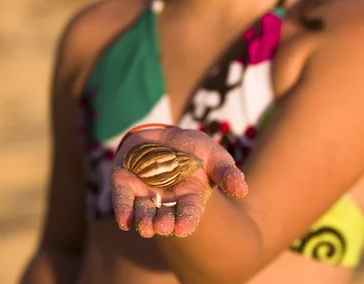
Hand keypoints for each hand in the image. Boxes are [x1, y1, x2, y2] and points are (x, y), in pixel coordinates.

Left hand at [111, 126, 247, 237]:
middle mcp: (166, 200)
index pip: (189, 213)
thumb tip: (242, 190)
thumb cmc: (192, 148)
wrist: (162, 135)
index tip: (182, 229)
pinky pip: (122, 199)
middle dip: (163, 223)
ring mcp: (144, 193)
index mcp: (189, 196)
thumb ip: (226, 172)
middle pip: (164, 217)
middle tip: (162, 227)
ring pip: (142, 212)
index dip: (186, 221)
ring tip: (146, 227)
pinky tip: (124, 220)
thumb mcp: (212, 154)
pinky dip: (122, 210)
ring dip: (143, 221)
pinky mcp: (124, 184)